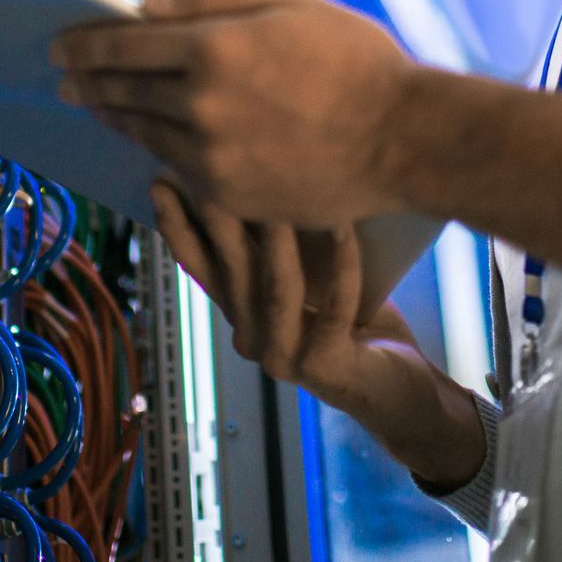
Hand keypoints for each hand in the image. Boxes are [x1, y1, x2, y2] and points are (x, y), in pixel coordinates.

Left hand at [52, 0, 417, 226]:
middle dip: (86, 81)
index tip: (59, 45)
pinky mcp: (230, 195)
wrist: (404, 139)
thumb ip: (209, 3)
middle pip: (122, 91)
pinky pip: (177, 169)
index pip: (121, 43)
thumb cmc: (355, 61)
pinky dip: (158, 150)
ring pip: (144, 134)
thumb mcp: (286, 7)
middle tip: (64, 78)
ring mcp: (213, 156)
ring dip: (116, 117)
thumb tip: (144, 3)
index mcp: (213, 47)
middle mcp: (201, 105)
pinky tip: (151, 140)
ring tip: (101, 107)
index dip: (82, 43)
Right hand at [151, 182, 486, 489]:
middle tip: (214, 168)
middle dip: (221, 217)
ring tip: (284, 188)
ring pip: (276, 288)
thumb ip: (285, 247)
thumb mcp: (312, 280)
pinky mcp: (324, 368)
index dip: (179, 227)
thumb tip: (273, 176)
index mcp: (242, 316)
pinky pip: (335, 308)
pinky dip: (343, 266)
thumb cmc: (358, 325)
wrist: (400, 392)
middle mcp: (251, 340)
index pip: (200, 267)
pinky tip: (347, 229)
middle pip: (232, 271)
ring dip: (281, 236)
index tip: (162, 180)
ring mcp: (284, 359)